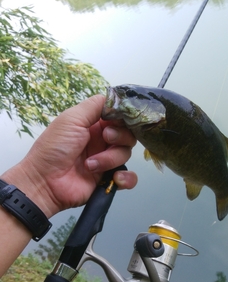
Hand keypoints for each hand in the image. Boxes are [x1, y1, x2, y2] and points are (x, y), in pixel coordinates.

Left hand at [3, 95, 136, 216]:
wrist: (45, 182)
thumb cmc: (55, 148)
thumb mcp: (72, 119)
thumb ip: (95, 106)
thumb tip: (116, 99)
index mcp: (93, 124)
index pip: (119, 117)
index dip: (123, 118)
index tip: (117, 120)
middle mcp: (101, 141)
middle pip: (127, 134)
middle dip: (120, 136)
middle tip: (106, 139)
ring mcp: (106, 160)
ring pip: (126, 154)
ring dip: (111, 158)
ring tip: (91, 165)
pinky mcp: (108, 179)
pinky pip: (129, 177)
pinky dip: (126, 178)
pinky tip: (114, 178)